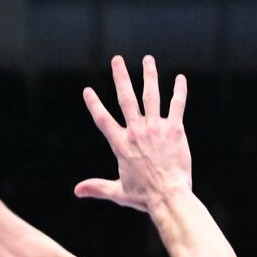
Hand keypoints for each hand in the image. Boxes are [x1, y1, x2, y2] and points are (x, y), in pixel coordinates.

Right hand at [75, 55, 191, 211]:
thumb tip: (76, 191)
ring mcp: (156, 129)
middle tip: (117, 60)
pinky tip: (180, 79)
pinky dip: (179, 91)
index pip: (103, 120)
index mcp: (121, 144)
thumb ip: (97, 187)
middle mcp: (136, 132)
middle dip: (120, 77)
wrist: (168, 196)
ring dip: (149, 76)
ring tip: (148, 60)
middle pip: (126, 98)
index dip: (94, 104)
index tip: (88, 91)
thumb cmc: (144, 197)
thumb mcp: (117, 192)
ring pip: (151, 95)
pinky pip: (176, 105)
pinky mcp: (174, 130)